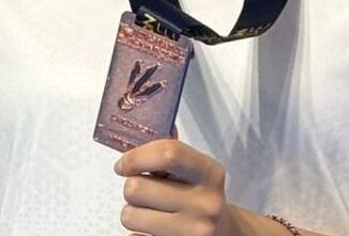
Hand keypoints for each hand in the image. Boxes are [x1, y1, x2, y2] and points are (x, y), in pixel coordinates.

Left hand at [114, 138, 230, 235]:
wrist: (224, 233)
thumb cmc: (200, 195)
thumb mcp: (195, 169)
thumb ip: (169, 150)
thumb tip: (144, 123)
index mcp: (209, 173)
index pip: (167, 153)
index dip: (135, 156)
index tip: (123, 164)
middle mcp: (205, 203)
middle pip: (136, 188)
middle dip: (131, 187)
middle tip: (143, 190)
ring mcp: (194, 231)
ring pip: (130, 215)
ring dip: (132, 211)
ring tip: (150, 210)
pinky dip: (138, 231)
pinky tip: (155, 226)